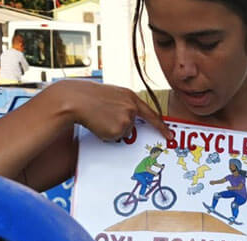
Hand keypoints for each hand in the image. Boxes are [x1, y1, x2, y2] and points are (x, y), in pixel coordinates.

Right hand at [52, 80, 170, 141]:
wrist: (77, 99)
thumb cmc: (90, 97)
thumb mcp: (112, 96)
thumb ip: (124, 106)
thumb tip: (129, 123)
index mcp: (131, 97)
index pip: (151, 114)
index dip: (161, 126)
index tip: (169, 135)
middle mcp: (132, 108)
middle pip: (133, 126)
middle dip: (121, 125)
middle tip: (106, 117)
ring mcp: (127, 119)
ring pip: (123, 133)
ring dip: (112, 129)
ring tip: (100, 117)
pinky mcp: (119, 130)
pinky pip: (115, 137)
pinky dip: (107, 134)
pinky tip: (98, 123)